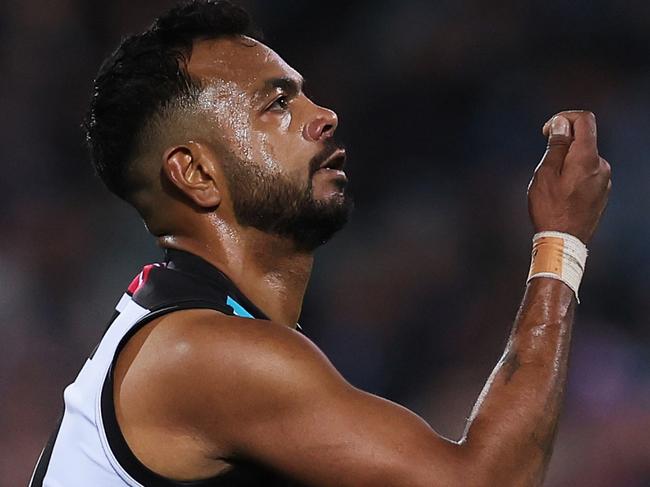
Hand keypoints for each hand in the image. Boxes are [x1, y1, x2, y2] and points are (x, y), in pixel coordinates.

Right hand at [527, 110, 610, 243]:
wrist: (564, 241)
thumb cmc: (550, 209)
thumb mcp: (545, 174)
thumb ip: (556, 146)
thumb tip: (561, 124)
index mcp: (587, 157)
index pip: (585, 120)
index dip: (564, 118)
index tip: (547, 131)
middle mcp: (601, 165)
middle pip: (584, 140)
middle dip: (563, 143)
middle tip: (544, 163)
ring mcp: (604, 180)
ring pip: (585, 158)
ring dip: (568, 161)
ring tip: (551, 183)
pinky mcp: (602, 193)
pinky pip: (588, 174)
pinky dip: (574, 174)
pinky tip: (561, 193)